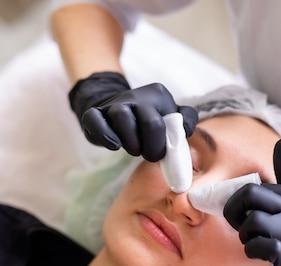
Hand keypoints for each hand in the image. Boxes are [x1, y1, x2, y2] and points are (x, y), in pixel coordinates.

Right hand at [68, 72, 197, 161]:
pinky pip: (94, 120)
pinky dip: (104, 135)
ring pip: (122, 117)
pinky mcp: (95, 113)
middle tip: (150, 156)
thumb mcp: (171, 114)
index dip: (163, 143)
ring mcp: (114, 104)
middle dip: (152, 146)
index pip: (166, 121)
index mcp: (157, 95)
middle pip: (149, 121)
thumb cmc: (149, 117)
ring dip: (131, 142)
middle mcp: (135, 96)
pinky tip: (114, 146)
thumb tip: (186, 130)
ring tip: (134, 150)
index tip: (162, 153)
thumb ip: (186, 119)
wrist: (117, 107)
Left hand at [223, 138, 280, 265]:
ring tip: (255, 242)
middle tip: (241, 226)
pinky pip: (259, 246)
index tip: (242, 212)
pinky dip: (253, 251)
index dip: (236, 200)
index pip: (253, 186)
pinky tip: (262, 255)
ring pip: (251, 221)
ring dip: (245, 236)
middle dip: (233, 212)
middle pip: (248, 194)